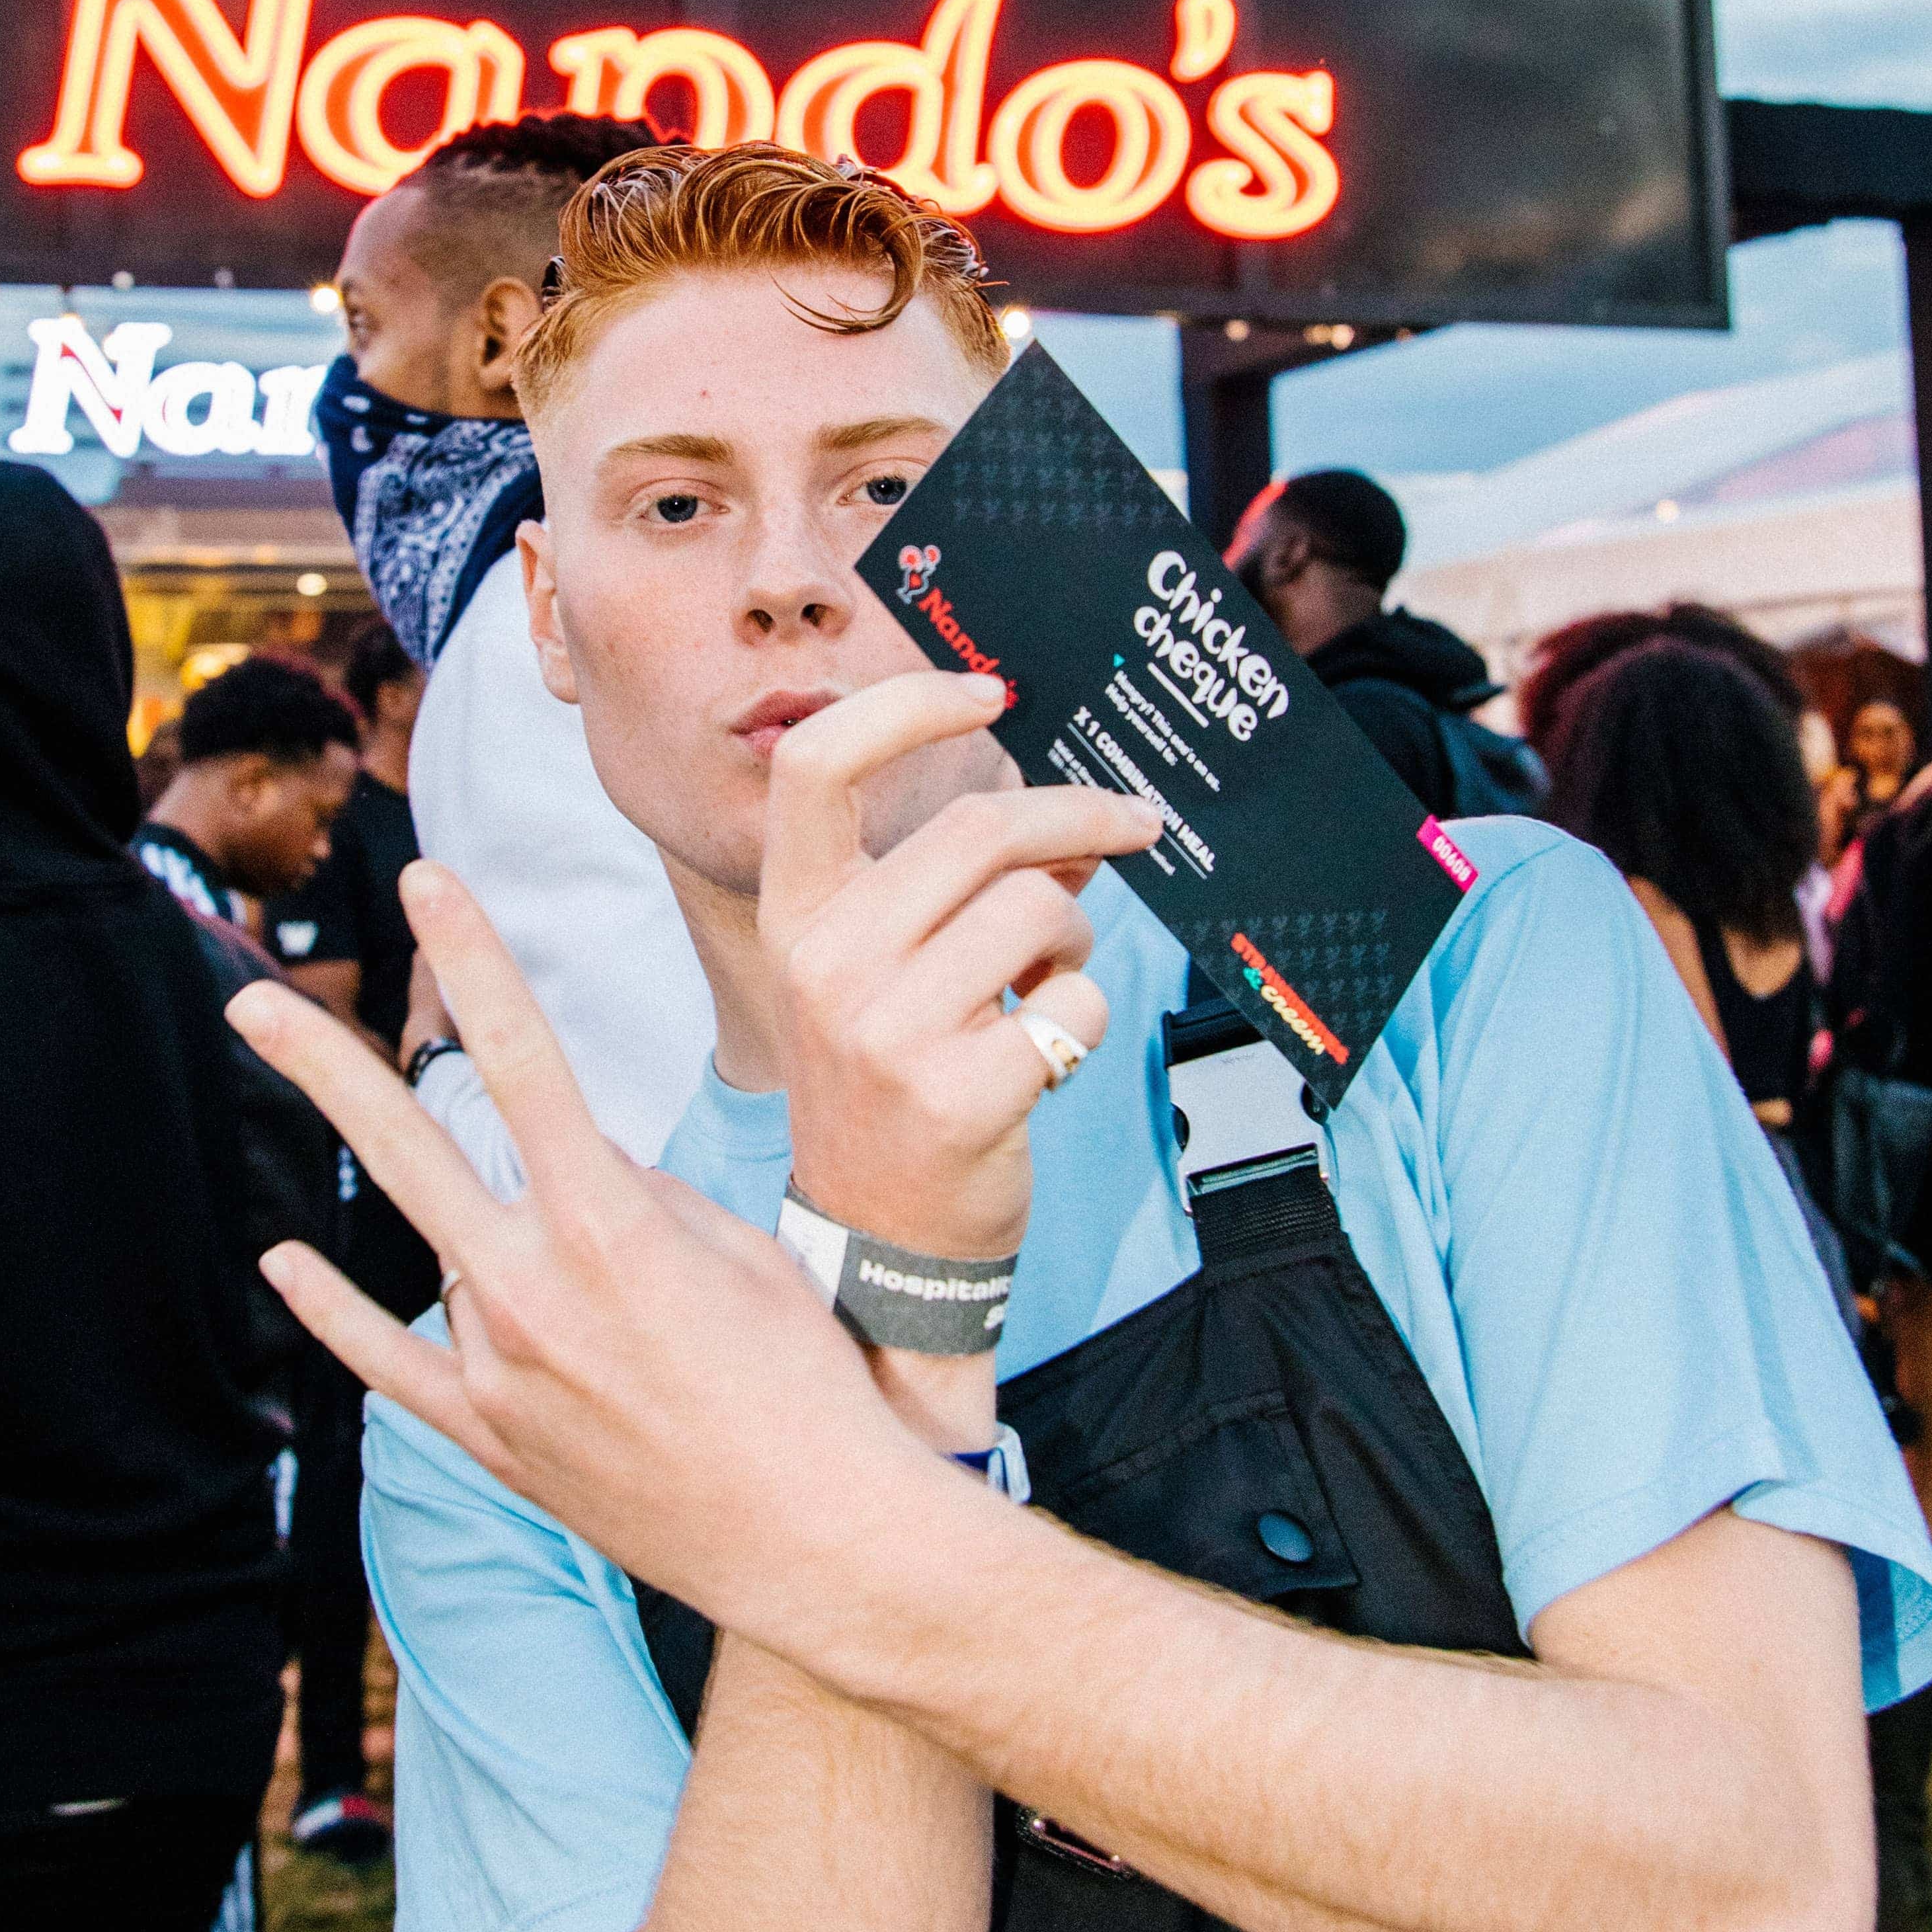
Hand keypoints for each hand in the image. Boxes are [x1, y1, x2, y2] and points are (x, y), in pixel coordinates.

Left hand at [226, 869, 923, 1631]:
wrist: (815, 1538)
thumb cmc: (802, 1379)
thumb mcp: (738, 1250)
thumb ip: (641, 1191)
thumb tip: (577, 1161)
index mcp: (607, 1223)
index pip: (522, 1055)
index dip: (474, 954)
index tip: (428, 879)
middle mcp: (531, 1287)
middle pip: (404, 1143)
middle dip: (322, 1063)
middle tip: (249, 999)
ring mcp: (497, 1369)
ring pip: (451, 1255)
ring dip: (505, 1248)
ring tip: (616, 1316)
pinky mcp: (488, 1438)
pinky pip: (388, 1363)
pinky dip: (335, 1312)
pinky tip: (284, 1260)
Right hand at [761, 673, 1159, 1259]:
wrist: (882, 1238)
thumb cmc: (893, 1082)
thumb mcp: (887, 973)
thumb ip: (954, 887)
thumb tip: (1068, 815)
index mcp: (796, 917)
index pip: (818, 764)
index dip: (907, 707)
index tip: (991, 693)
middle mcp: (827, 964)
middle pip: (979, 830)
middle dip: (1079, 817)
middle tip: (1135, 821)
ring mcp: (887, 1032)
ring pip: (1040, 909)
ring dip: (1076, 936)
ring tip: (1048, 981)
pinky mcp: (958, 1094)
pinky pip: (1076, 999)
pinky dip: (1085, 1014)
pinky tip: (1047, 1049)